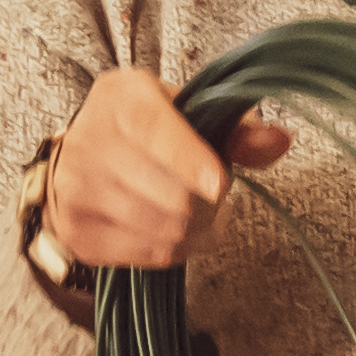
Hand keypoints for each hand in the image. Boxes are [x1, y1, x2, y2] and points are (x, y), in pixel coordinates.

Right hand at [47, 64, 293, 274]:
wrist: (80, 153)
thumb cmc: (145, 126)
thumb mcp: (188, 109)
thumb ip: (236, 127)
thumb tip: (278, 141)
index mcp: (122, 100)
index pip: (158, 136)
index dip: (194, 164)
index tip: (220, 183)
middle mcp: (91, 143)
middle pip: (174, 197)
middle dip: (210, 203)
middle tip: (214, 194)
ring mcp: (77, 192)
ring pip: (166, 230)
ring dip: (198, 229)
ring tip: (199, 211)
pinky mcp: (78, 233)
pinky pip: (150, 255)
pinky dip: (177, 248)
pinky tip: (177, 228)